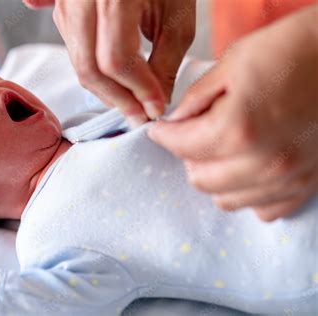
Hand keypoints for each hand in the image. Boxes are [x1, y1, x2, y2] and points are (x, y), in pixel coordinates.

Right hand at [24, 0, 195, 126]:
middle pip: (89, 68)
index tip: (155, 107)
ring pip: (78, 63)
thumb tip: (154, 101)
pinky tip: (116, 81)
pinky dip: (95, 73)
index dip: (137, 91)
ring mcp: (66, 3)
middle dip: (116, 99)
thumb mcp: (176, 16)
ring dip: (106, 90)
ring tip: (131, 100)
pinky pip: (74, 52)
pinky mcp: (62, 9)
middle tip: (139, 114)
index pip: (116, 60)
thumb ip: (166, 62)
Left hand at [148, 6, 317, 220]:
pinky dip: (248, 192)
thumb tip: (174, 122)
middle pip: (200, 179)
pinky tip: (250, 168)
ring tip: (223, 149)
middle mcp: (265, 163)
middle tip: (193, 134)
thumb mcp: (233, 63)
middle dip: (188, 156)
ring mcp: (289, 178)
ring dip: (216, 177)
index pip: (181, 147)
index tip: (160, 129)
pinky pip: (264, 209)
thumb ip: (196, 99)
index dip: (164, 135)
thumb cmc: (294, 50)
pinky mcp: (308, 184)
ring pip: (227, 200)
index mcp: (239, 129)